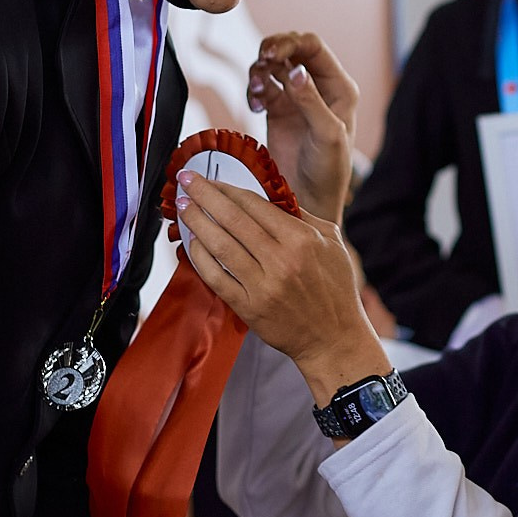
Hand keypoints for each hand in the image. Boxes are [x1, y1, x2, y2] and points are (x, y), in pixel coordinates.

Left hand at [176, 172, 386, 398]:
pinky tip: (191, 243)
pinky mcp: (250, 308)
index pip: (255, 205)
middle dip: (205, 195)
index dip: (228, 188)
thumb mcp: (331, 242)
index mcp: (302, 239)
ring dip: (197, 222)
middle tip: (186, 180)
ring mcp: (263, 285)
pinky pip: (217, 278)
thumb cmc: (335, 288)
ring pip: (221, 246)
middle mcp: (281, 260)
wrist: (334, 338)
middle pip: (233, 219)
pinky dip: (200, 259)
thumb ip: (302, 216)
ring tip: (182, 207)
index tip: (210, 178)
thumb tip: (272, 194)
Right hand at [248, 32, 356, 223]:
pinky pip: (261, 85)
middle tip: (259, 63)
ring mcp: (296, 97)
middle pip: (291, 49)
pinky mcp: (277, 110)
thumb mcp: (326, 135)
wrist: (309, 201)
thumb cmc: (328, 171)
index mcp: (339, 87)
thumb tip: (296, 70)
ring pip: (273, 65)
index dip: (290, 43)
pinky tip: (255, 104)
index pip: (313, 47)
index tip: (270, 54)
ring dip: (260, 70)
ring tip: (257, 89)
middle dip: (272, 50)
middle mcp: (318, 87)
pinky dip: (254, 88)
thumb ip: (312, 102)